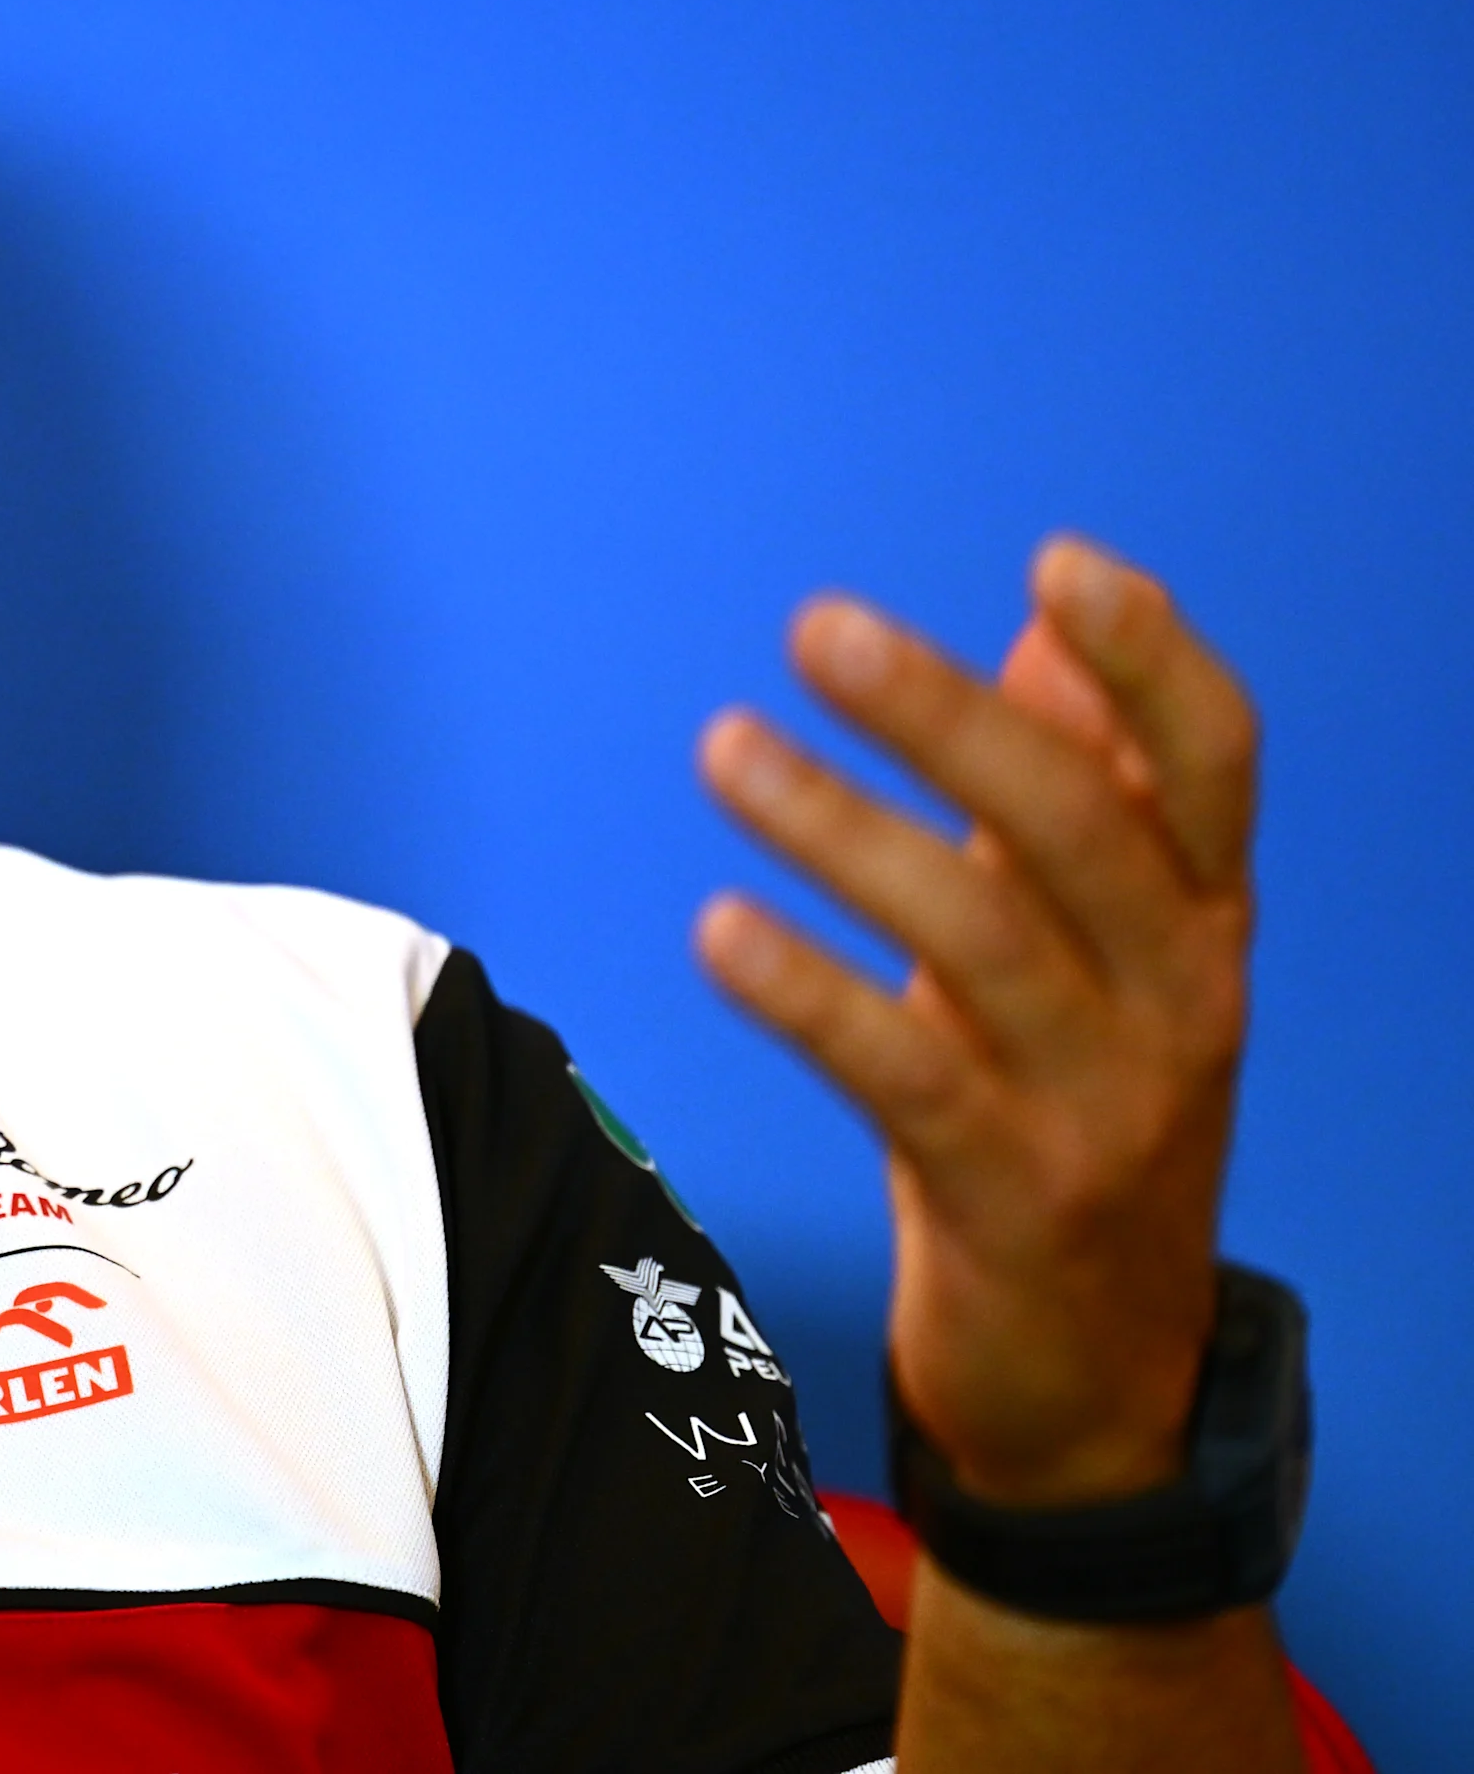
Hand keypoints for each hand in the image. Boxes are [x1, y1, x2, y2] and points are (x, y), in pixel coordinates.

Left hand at [694, 537, 1255, 1506]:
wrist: (1096, 1378)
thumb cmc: (1075, 1118)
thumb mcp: (1100, 956)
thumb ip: (1084, 795)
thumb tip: (1046, 628)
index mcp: (1207, 921)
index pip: (1217, 762)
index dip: (1149, 659)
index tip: (1060, 560)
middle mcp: (1182, 999)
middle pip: (1078, 826)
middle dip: (947, 717)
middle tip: (817, 626)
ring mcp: (1106, 1105)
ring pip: (979, 938)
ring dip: (840, 829)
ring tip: (724, 747)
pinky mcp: (1014, 1198)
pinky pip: (903, 1074)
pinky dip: (809, 994)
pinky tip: (720, 928)